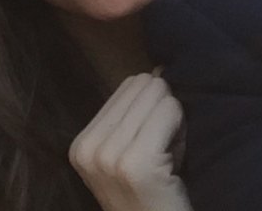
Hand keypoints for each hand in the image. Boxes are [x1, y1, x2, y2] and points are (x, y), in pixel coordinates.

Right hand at [69, 72, 191, 210]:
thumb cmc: (154, 194)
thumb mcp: (131, 150)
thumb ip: (136, 110)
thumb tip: (158, 67)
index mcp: (81, 144)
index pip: (129, 84)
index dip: (151, 109)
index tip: (151, 145)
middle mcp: (88, 149)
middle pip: (144, 84)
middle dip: (162, 111)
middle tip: (162, 151)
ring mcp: (110, 157)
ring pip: (159, 94)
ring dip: (173, 122)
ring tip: (166, 158)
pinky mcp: (137, 164)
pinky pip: (170, 109)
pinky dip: (181, 130)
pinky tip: (173, 162)